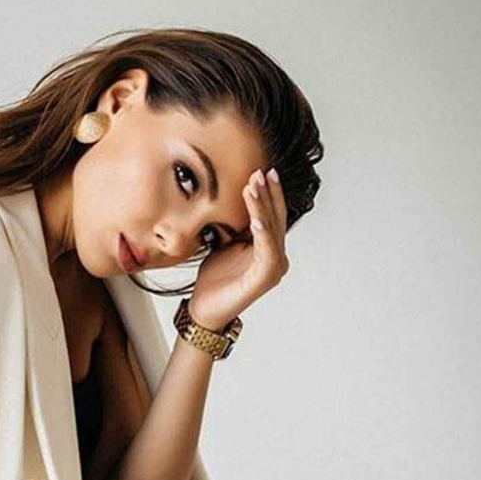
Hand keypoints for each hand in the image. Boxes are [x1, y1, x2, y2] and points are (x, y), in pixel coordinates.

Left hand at [188, 167, 290, 329]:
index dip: (269, 193)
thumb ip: (236, 227)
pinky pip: (267, 251)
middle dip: (268, 194)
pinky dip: (263, 234)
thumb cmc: (215, 279)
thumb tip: (234, 201)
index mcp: (268, 249)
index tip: (262, 171)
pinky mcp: (264, 279)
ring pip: (272, 231)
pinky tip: (256, 220)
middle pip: (276, 219)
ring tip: (253, 188)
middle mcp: (275, 257)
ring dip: (263, 208)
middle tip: (260, 172)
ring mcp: (273, 269)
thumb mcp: (225, 244)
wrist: (205, 308)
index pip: (272, 215)